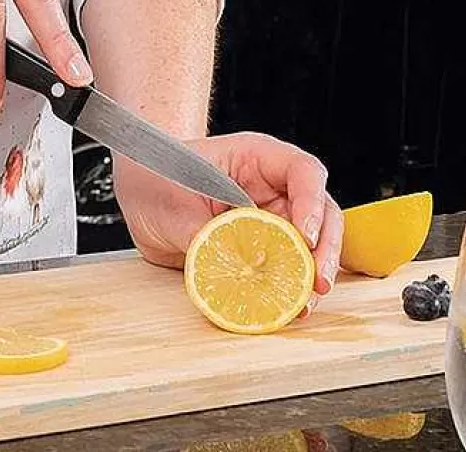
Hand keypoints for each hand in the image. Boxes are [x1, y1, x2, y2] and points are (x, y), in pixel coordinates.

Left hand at [112, 132, 342, 296]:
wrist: (141, 192)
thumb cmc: (155, 175)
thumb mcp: (172, 201)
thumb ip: (202, 232)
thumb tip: (228, 265)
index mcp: (255, 158)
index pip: (302, 171)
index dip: (311, 202)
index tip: (305, 235)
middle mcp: (271, 187)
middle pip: (320, 212)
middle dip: (324, 249)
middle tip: (317, 282)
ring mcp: (269, 218)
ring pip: (310, 245)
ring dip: (311, 275)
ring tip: (303, 304)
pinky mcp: (260, 249)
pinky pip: (284, 267)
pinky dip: (288, 288)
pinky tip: (286, 308)